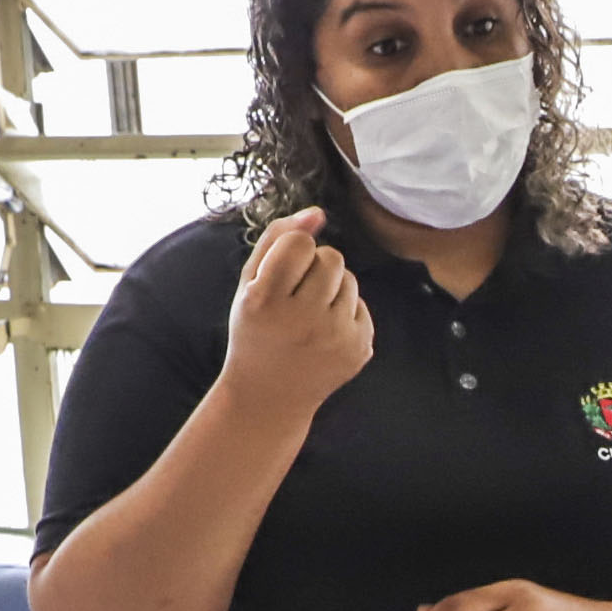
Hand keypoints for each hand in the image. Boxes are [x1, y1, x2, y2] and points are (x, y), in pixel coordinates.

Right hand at [216, 207, 371, 421]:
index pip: (301, 243)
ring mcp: (336, 338)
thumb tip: (318, 213)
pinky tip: (323, 334)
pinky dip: (345, 313)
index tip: (281, 275)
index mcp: (266, 300)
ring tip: (309, 315)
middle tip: (296, 296)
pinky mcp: (359, 351)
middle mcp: (303, 320)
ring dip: (332, 289)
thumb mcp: (249, 283)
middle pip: (332, 257)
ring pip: (350, 279)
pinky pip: (362, 306)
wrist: (268, 396)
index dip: (292, 252)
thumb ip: (276, 239)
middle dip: (315, 268)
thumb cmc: (255, 330)